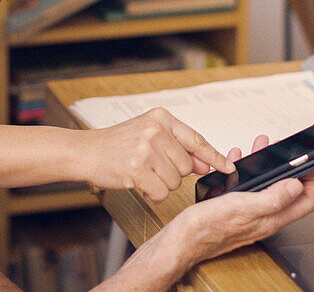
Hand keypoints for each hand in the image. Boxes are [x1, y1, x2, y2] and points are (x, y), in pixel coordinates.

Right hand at [76, 107, 234, 202]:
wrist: (86, 151)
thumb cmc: (117, 145)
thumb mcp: (148, 136)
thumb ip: (178, 148)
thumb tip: (206, 164)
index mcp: (161, 117)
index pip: (196, 139)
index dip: (214, 156)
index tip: (227, 166)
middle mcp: (155, 130)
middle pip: (186, 165)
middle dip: (173, 174)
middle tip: (152, 168)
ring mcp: (146, 149)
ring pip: (175, 181)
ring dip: (161, 185)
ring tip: (142, 174)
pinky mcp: (137, 169)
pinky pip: (161, 192)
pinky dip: (153, 195)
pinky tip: (139, 185)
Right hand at [172, 135, 313, 265]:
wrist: (182, 240)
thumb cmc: (208, 228)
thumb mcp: (243, 207)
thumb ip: (273, 198)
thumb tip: (296, 184)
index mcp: (271, 219)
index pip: (305, 202)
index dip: (311, 181)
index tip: (309, 164)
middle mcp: (263, 219)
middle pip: (286, 192)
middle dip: (287, 168)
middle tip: (283, 152)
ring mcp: (249, 215)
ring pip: (264, 188)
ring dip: (264, 167)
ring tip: (259, 149)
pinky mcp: (234, 211)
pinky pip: (245, 189)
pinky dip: (243, 174)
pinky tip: (234, 165)